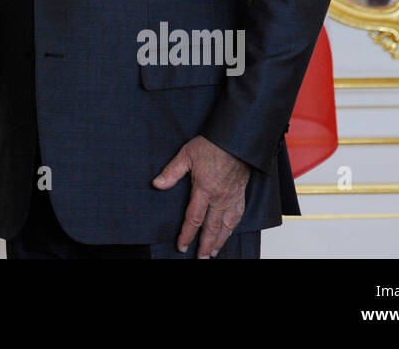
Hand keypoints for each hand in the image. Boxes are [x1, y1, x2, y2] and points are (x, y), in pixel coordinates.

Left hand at [152, 135, 250, 257]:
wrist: (236, 140)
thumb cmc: (212, 145)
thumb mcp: (186, 155)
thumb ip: (172, 172)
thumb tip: (157, 184)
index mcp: (204, 190)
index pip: (193, 219)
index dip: (187, 235)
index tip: (182, 246)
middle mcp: (219, 198)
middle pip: (211, 228)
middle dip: (205, 245)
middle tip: (201, 258)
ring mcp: (231, 197)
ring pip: (226, 225)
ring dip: (220, 241)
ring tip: (214, 252)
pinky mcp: (240, 193)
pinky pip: (237, 215)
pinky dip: (233, 228)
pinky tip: (230, 232)